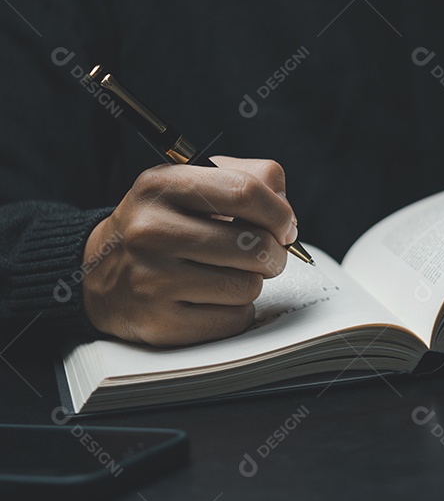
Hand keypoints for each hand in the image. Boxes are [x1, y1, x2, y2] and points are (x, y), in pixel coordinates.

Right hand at [82, 157, 296, 345]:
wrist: (98, 272)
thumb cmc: (164, 223)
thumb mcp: (192, 181)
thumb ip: (250, 178)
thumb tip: (287, 213)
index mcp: (162, 185)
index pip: (245, 191)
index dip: (280, 212)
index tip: (285, 226)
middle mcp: (151, 231)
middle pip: (255, 245)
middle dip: (274, 253)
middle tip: (263, 254)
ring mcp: (151, 280)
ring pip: (248, 286)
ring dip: (251, 282)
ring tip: (228, 273)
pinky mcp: (159, 322)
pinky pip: (233, 320)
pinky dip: (236, 312)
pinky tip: (212, 299)